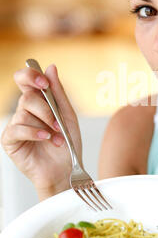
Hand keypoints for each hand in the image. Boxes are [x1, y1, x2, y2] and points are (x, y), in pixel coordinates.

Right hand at [1, 64, 81, 199]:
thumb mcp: (67, 115)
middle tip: (58, 124)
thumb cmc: (67, 144)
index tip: (44, 83)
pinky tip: (45, 139)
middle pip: (27, 97)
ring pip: (23, 113)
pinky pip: (17, 129)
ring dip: (45, 126)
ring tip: (57, 138)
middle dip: (46, 110)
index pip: (24, 79)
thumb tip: (50, 67)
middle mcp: (24, 111)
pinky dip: (34, 133)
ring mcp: (15, 126)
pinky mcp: (10, 141)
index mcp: (37, 102)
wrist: (66, 171)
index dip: (31, 75)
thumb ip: (58, 92)